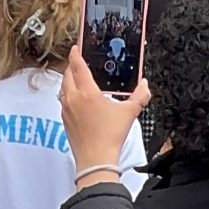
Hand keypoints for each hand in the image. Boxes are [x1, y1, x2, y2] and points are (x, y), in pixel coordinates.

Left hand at [60, 46, 149, 183]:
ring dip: (69, 80)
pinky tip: (77, 100)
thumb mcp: (129, 113)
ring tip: (78, 79)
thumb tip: (145, 85)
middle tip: (78, 62)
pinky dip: (68, 95)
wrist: (96, 161)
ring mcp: (66, 109)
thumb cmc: (110, 137)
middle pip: (67, 74)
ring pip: (63, 87)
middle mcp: (73, 98)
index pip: (77, 65)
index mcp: (87, 92)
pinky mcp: (64, 120)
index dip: (75, 54)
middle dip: (72, 66)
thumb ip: (139, 96)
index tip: (75, 47)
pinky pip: (63, 101)